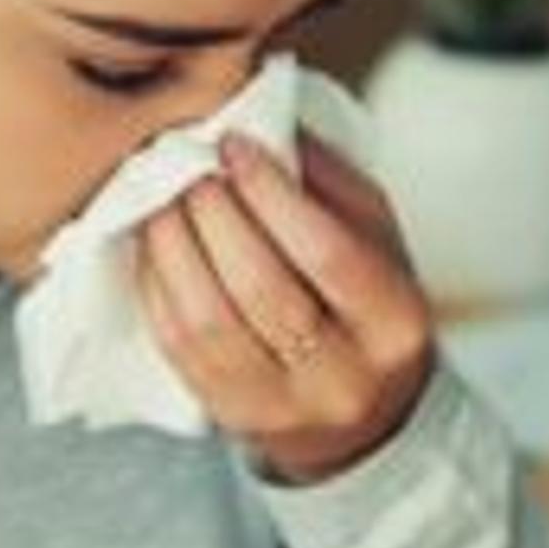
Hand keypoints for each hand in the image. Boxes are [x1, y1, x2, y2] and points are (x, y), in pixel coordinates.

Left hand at [135, 133, 435, 483]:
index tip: (235, 145)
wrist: (363, 420)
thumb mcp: (378, 245)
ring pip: (209, 319)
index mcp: (394, 323)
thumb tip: (265, 127)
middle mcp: (342, 375)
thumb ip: (330, 186)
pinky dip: (156, 284)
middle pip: (260, 285)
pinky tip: (154, 245)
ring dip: (173, 246)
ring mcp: (283, 405)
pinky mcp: (230, 416)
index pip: (326, 250)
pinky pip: (177, 345)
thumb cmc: (366, 315)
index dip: (271, 192)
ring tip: (163, 198)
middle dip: (213, 213)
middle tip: (188, 165)